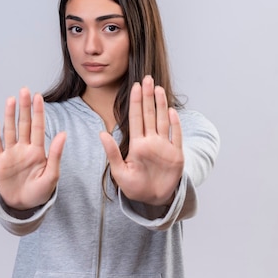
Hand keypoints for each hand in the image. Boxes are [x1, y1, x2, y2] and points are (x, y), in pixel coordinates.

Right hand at [0, 88, 65, 209]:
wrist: (22, 206)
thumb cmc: (39, 192)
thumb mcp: (52, 176)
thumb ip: (55, 155)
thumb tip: (62, 134)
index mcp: (38, 151)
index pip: (38, 127)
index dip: (38, 112)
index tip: (39, 97)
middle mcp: (23, 148)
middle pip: (23, 124)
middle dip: (24, 107)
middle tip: (25, 90)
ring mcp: (10, 154)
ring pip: (9, 130)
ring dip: (10, 115)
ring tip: (11, 100)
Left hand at [99, 76, 183, 205]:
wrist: (153, 199)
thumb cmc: (135, 187)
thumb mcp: (119, 172)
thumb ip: (111, 153)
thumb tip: (101, 134)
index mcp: (137, 144)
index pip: (135, 118)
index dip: (135, 101)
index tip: (135, 86)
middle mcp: (151, 141)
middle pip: (149, 114)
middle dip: (148, 96)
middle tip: (147, 78)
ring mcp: (164, 147)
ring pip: (162, 120)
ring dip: (161, 105)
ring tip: (158, 88)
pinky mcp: (176, 154)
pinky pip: (175, 136)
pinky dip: (175, 124)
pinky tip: (172, 111)